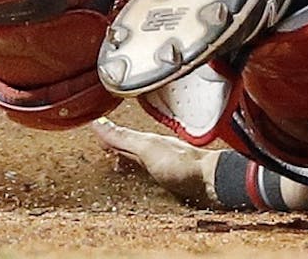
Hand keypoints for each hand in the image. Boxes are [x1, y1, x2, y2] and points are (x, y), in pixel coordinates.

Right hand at [92, 119, 215, 203]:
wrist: (213, 183)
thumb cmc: (184, 165)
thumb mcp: (146, 149)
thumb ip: (123, 137)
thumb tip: (98, 122)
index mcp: (146, 142)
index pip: (120, 136)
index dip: (107, 136)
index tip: (94, 134)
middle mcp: (155, 152)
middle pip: (130, 148)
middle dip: (116, 148)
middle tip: (102, 148)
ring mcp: (164, 166)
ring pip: (140, 162)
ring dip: (128, 163)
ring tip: (116, 166)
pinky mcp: (171, 182)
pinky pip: (149, 177)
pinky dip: (140, 177)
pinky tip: (141, 183)